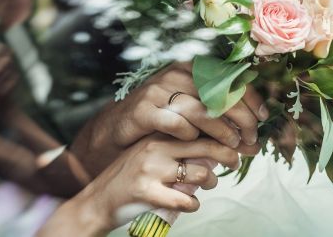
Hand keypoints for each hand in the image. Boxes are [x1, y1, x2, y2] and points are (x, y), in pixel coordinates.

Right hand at [38, 135, 239, 236]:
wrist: (97, 200)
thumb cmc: (130, 178)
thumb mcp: (151, 154)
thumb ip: (178, 149)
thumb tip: (215, 150)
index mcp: (157, 135)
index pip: (198, 127)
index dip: (223, 135)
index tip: (235, 142)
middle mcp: (155, 148)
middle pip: (206, 147)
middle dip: (229, 156)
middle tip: (235, 162)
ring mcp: (150, 170)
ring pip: (201, 174)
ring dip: (211, 182)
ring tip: (207, 185)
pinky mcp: (147, 193)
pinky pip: (186, 200)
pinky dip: (193, 204)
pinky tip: (190, 204)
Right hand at [73, 62, 266, 176]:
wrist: (120, 128)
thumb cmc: (163, 122)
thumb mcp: (192, 113)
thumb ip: (218, 117)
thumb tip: (254, 135)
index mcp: (189, 68)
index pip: (228, 77)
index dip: (250, 97)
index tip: (262, 117)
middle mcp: (173, 74)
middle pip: (218, 93)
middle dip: (241, 118)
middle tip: (250, 139)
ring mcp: (157, 91)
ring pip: (200, 109)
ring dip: (221, 130)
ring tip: (232, 147)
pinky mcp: (143, 111)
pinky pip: (175, 123)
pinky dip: (189, 134)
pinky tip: (195, 142)